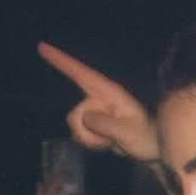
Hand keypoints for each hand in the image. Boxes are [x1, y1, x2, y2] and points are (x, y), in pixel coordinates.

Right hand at [37, 42, 159, 162]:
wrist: (153, 147)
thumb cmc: (145, 136)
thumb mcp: (128, 132)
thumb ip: (105, 124)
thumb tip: (83, 117)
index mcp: (108, 92)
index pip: (80, 73)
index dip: (60, 60)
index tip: (42, 46)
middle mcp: (98, 98)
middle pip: (75, 115)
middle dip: (87, 132)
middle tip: (110, 139)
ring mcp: (94, 111)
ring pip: (75, 127)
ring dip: (91, 139)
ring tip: (112, 141)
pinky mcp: (93, 124)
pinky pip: (79, 135)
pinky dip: (90, 143)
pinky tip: (107, 144)